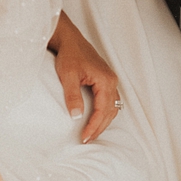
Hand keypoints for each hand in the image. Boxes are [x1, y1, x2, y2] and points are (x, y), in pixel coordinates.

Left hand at [48, 11, 120, 142]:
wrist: (69, 40)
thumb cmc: (69, 55)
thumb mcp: (68, 76)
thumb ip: (73, 96)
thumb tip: (76, 117)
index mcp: (105, 80)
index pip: (102, 110)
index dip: (94, 126)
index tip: (84, 137)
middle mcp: (112, 81)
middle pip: (110, 111)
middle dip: (99, 127)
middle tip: (87, 140)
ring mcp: (110, 80)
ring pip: (112, 107)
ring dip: (103, 121)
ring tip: (91, 133)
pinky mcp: (105, 80)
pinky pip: (110, 101)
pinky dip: (104, 113)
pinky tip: (96, 119)